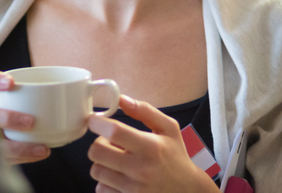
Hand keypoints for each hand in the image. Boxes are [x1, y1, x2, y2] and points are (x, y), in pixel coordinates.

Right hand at [0, 70, 50, 164]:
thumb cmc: (13, 102)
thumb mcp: (18, 90)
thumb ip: (39, 87)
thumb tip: (83, 87)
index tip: (11, 82)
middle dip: (7, 119)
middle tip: (31, 121)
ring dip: (18, 147)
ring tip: (41, 148)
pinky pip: (4, 158)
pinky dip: (24, 156)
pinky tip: (41, 152)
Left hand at [87, 94, 217, 192]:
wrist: (187, 191)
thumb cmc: (176, 157)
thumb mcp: (169, 129)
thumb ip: (145, 111)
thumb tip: (121, 99)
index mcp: (150, 147)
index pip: (114, 131)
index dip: (97, 123)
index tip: (94, 120)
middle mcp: (140, 169)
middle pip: (97, 152)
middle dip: (98, 144)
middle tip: (108, 143)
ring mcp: (132, 189)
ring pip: (96, 170)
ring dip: (101, 163)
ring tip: (116, 161)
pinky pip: (101, 189)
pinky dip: (105, 182)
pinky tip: (118, 177)